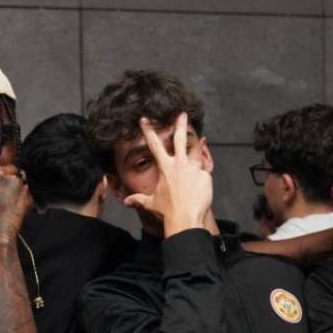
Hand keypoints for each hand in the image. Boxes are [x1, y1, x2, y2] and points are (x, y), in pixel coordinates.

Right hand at [122, 113, 212, 236]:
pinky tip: (204, 176)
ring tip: (201, 139)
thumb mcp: (150, 204)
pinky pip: (205, 170)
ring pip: (196, 152)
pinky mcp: (205, 175)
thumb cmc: (167, 211)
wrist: (185, 218)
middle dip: (180, 124)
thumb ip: (138, 200)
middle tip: (182, 114)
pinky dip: (204, 171)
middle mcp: (180, 164)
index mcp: (165, 167)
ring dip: (197, 145)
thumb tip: (127, 202)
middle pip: (180, 139)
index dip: (148, 130)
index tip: (144, 119)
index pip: (154, 145)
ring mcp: (194, 168)